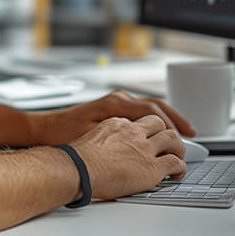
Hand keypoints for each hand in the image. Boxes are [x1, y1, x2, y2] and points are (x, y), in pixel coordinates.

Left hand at [33, 89, 196, 143]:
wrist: (42, 130)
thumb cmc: (63, 135)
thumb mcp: (92, 135)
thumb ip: (118, 133)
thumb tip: (143, 137)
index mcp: (116, 103)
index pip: (153, 111)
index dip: (171, 125)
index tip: (184, 136)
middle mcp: (119, 99)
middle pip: (156, 106)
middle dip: (176, 119)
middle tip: (192, 133)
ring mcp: (117, 102)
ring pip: (150, 107)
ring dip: (167, 119)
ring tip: (182, 132)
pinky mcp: (114, 109)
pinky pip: (141, 112)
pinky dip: (155, 120)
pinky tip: (161, 131)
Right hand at [70, 115, 185, 200]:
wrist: (74, 169)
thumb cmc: (73, 158)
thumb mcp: (87, 134)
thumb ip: (104, 135)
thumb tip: (108, 146)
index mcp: (117, 120)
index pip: (142, 114)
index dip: (153, 122)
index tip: (157, 128)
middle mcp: (133, 130)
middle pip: (160, 120)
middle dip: (171, 127)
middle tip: (177, 136)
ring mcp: (143, 147)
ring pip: (172, 138)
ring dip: (178, 145)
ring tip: (180, 153)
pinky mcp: (151, 166)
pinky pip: (174, 161)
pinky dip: (180, 166)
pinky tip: (179, 172)